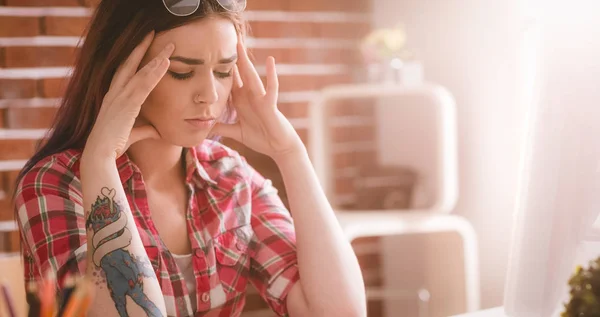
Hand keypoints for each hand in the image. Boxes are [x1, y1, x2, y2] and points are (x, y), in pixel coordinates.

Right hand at [84, 31, 173, 159]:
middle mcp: (114, 94)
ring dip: (155, 59)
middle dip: (142, 48)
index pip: (124, 72)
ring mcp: (119, 98)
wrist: (100, 155)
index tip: (143, 46)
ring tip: (168, 47)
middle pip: (129, 64)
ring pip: (140, 72)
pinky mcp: (127, 105)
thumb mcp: (132, 135)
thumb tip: (156, 131)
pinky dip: (155, 73)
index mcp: (112, 98)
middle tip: (152, 33)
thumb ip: (145, 131)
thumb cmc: (112, 146)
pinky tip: (165, 63)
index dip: (134, 58)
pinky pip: (144, 84)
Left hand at [212, 38, 304, 160]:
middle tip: (222, 41)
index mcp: (241, 101)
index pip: (228, 82)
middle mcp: (250, 96)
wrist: (278, 147)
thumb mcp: (236, 132)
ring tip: (239, 44)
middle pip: (238, 74)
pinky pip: (272, 87)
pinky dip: (272, 74)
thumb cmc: (261, 138)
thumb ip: (221, 128)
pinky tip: (270, 60)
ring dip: (245, 61)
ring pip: (251, 76)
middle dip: (230, 59)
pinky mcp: (270, 104)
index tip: (209, 56)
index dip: (219, 70)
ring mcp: (260, 98)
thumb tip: (203, 129)